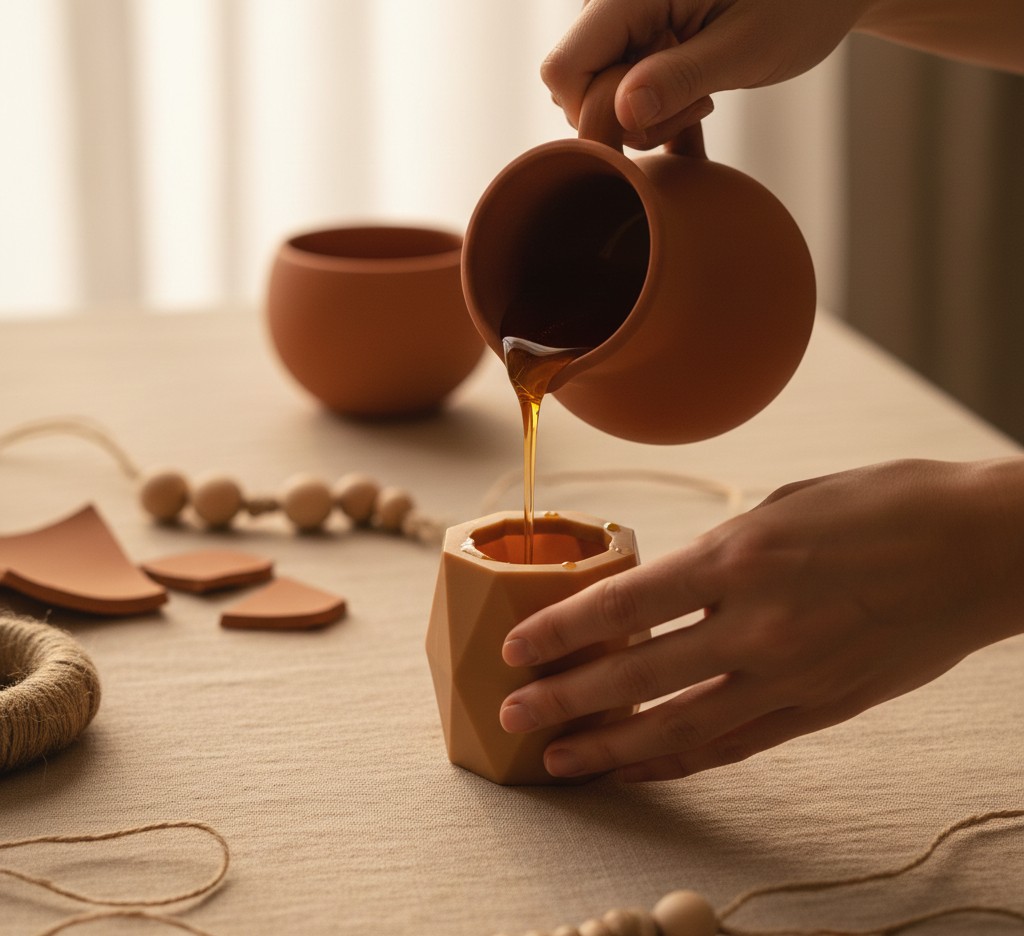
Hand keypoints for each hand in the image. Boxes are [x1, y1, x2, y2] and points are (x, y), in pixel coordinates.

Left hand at [499, 458, 1023, 780]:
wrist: (979, 548)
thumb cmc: (880, 506)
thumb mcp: (780, 508)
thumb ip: (716, 557)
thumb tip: (662, 592)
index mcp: (739, 557)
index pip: (623, 605)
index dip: (560, 631)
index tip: (515, 647)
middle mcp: (756, 625)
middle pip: (637, 675)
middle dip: (564, 699)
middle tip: (511, 714)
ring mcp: (791, 676)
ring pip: (680, 728)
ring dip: (611, 748)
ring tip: (559, 760)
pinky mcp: (821, 708)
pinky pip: (736, 744)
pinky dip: (680, 760)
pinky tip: (640, 767)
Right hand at [542, 0, 866, 148]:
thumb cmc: (803, 2)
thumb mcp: (747, 46)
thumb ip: (680, 77)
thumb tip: (620, 113)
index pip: (564, 69)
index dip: (594, 113)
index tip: (651, 123)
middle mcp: (619, 4)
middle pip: (578, 89)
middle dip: (627, 119)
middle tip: (698, 104)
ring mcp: (630, 26)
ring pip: (600, 99)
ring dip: (648, 118)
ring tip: (704, 96)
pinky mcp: (644, 45)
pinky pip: (625, 94)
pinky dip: (658, 114)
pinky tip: (696, 111)